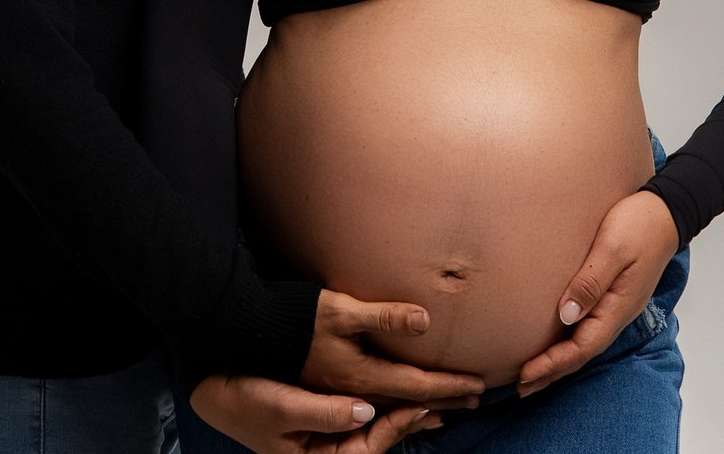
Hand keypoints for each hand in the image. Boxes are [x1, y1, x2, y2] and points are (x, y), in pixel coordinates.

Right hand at [190, 374, 442, 453]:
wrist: (212, 387)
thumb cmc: (244, 398)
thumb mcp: (282, 407)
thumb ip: (324, 412)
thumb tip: (367, 410)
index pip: (370, 443)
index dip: (401, 424)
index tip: (428, 404)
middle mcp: (324, 452)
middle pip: (379, 439)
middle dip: (413, 422)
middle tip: (451, 403)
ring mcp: (323, 438)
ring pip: (373, 427)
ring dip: (402, 414)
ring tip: (435, 403)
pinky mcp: (320, 419)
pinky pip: (361, 415)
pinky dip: (383, 405)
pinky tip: (398, 394)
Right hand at [301, 289, 483, 402]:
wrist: (246, 345)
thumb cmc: (295, 323)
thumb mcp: (339, 312)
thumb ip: (381, 318)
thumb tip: (423, 320)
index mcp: (357, 382)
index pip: (414, 390)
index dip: (447, 387)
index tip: (477, 384)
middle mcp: (350, 400)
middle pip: (407, 407)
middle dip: (442, 402)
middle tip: (474, 397)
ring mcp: (337, 402)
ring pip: (390, 411)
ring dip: (421, 407)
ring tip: (446, 406)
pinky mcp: (327, 396)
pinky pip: (373, 408)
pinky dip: (396, 406)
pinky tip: (401, 402)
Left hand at [516, 191, 678, 396]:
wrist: (664, 212)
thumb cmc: (637, 225)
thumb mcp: (611, 249)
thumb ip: (590, 282)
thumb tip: (565, 316)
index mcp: (617, 307)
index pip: (581, 347)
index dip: (552, 364)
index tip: (525, 375)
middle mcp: (617, 313)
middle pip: (582, 353)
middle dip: (552, 371)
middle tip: (520, 386)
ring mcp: (616, 305)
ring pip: (584, 342)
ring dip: (559, 360)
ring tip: (533, 372)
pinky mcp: (612, 295)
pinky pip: (588, 327)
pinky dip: (569, 340)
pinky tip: (556, 338)